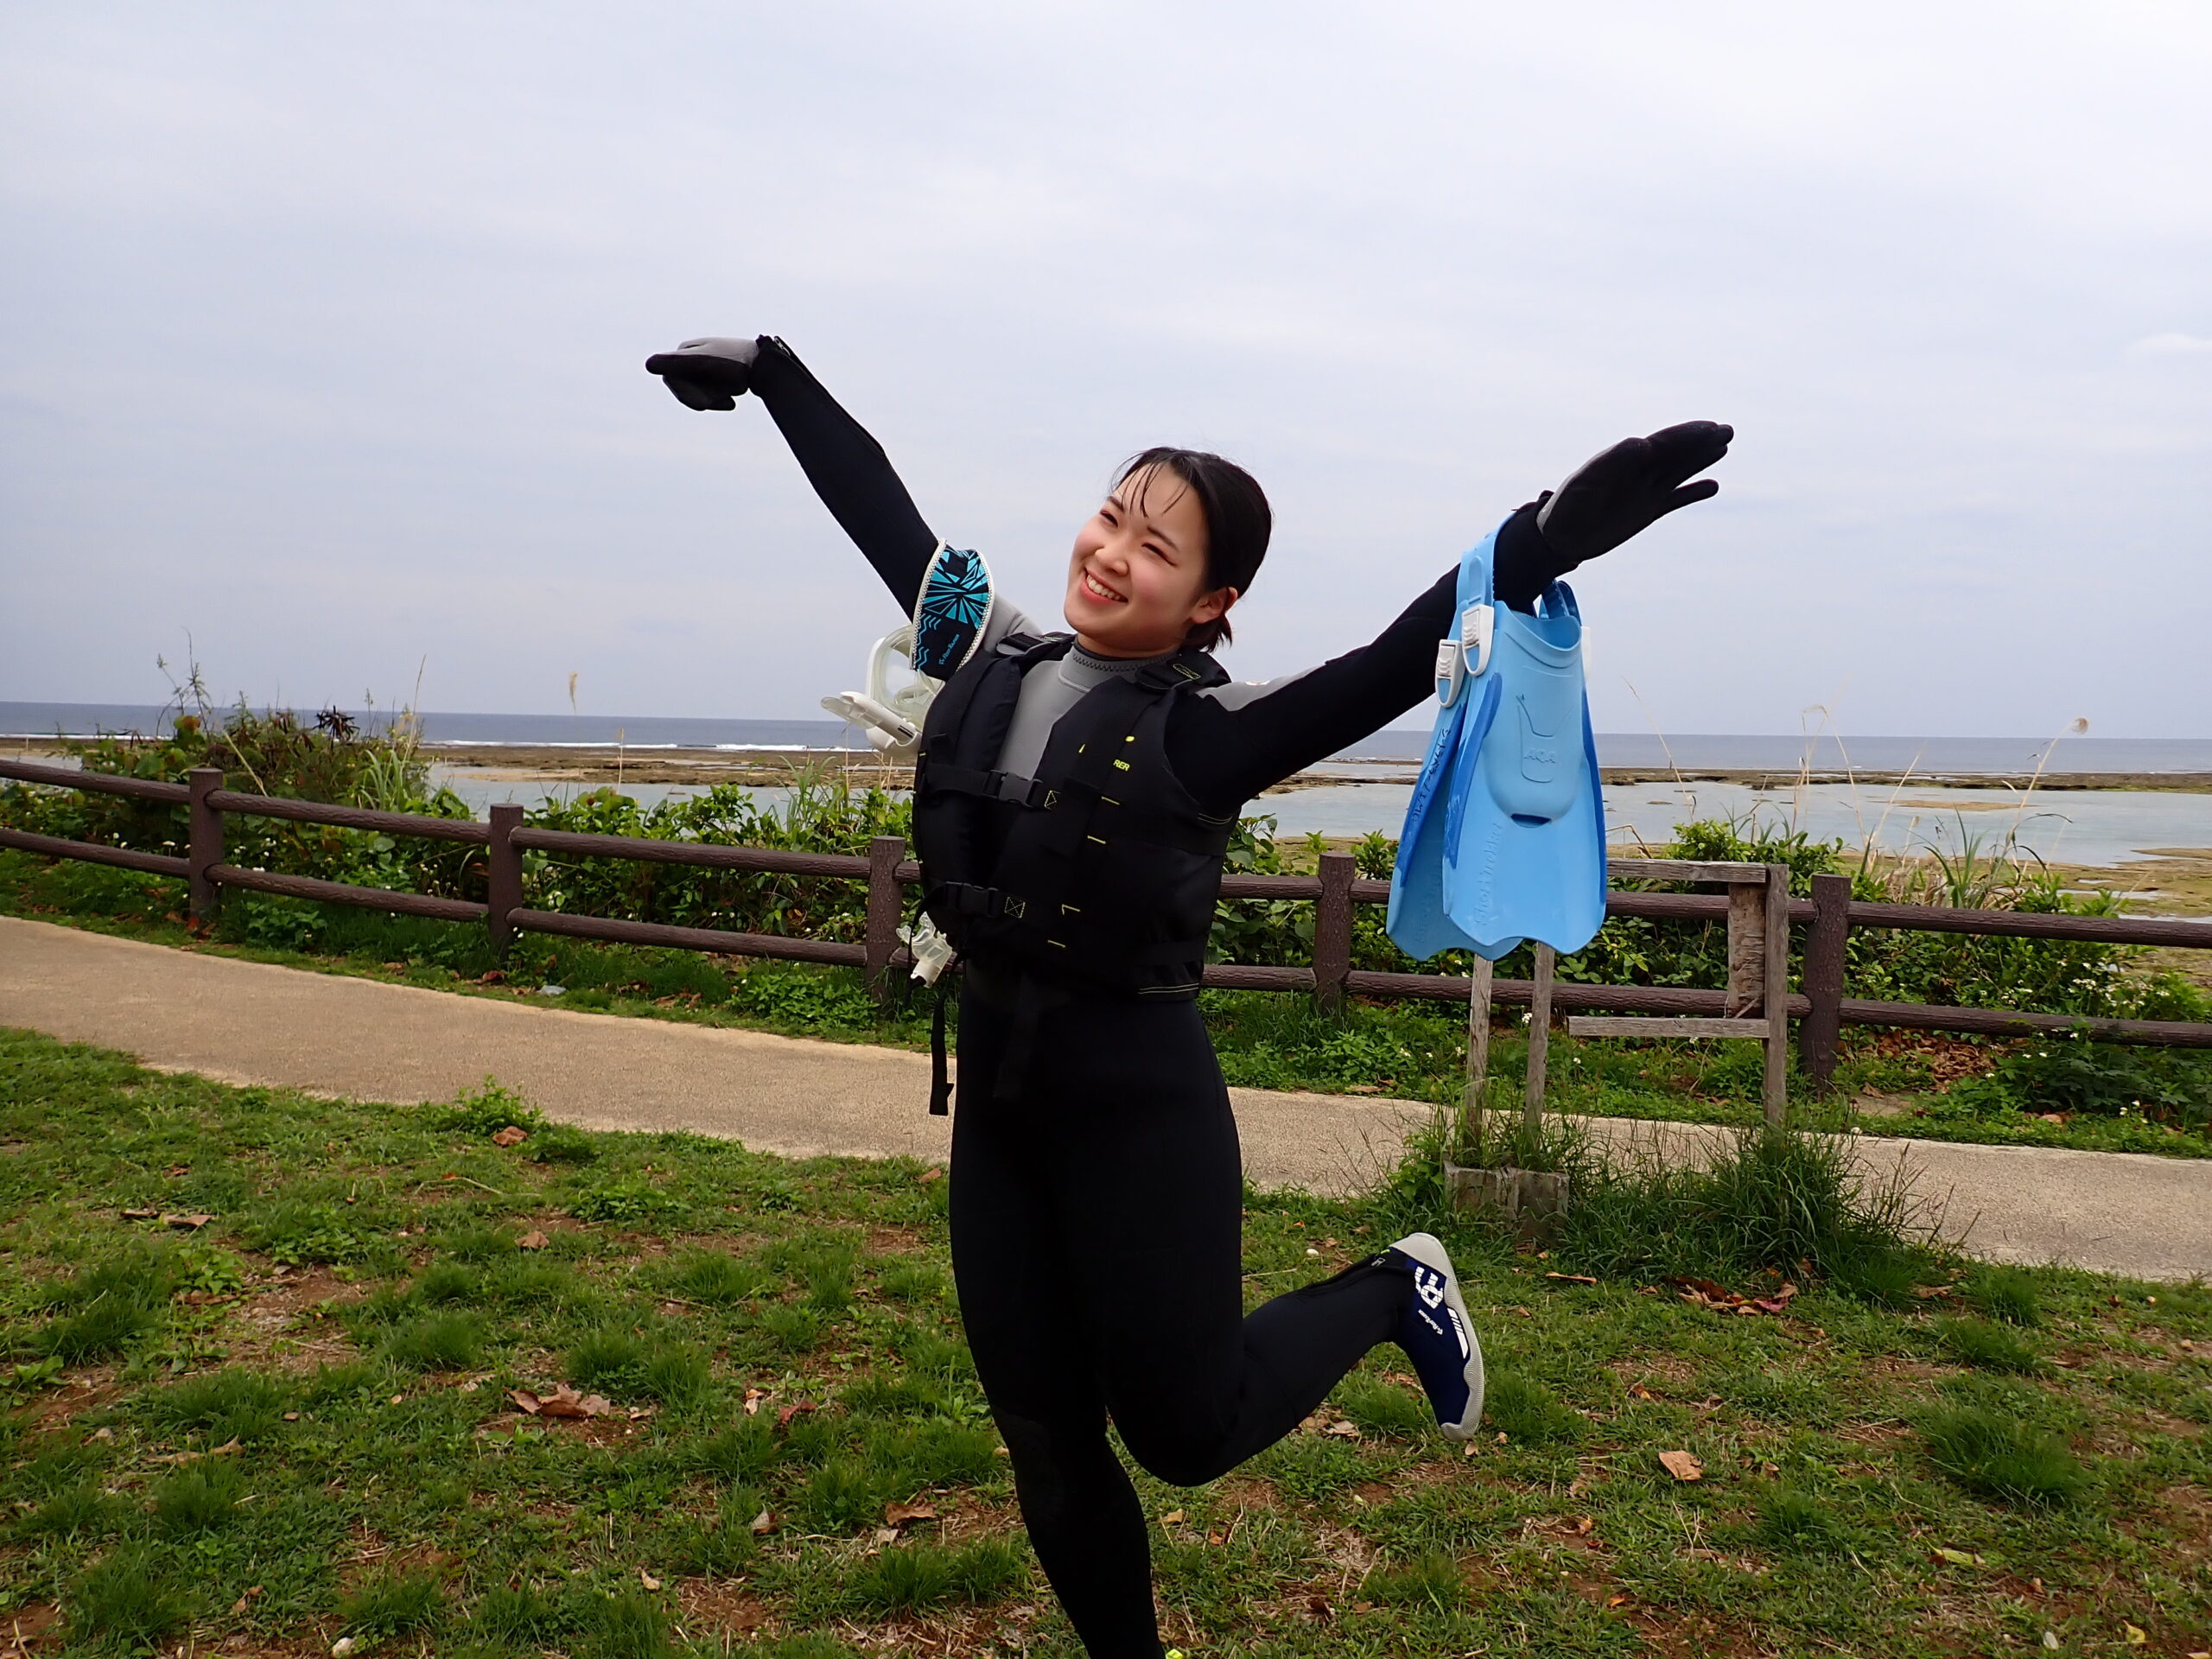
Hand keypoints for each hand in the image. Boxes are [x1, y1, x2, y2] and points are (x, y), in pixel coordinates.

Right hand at [644, 336, 763, 410]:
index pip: (674, 381)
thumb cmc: (735, 363)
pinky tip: (732, 403)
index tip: (707, 403)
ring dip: (715, 398)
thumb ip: (677, 364)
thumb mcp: (704, 363)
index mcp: (685, 351)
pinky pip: (712, 394)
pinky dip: (721, 400)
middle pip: (687, 389)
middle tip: (726, 397)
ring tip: (733, 393)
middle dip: (705, 397)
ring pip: (700, 393)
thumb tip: (649, 364)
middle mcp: (693, 356)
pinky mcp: (720, 374)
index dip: (688, 395)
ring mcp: (706, 365)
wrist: (768, 364)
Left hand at [1534, 420, 1732, 566]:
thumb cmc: (1568, 504)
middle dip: (1699, 441)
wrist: (1559, 537)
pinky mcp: (1647, 512)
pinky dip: (1693, 493)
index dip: (1684, 435)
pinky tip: (1713, 486)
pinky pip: (1675, 499)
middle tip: (1727, 430)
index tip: (1708, 428)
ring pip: (1679, 471)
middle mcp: (1638, 471)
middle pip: (1675, 453)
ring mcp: (1644, 491)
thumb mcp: (1587, 481)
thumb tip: (1644, 444)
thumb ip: (1613, 461)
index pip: (1660, 443)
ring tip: (1724, 447)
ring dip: (1700, 460)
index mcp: (1624, 459)